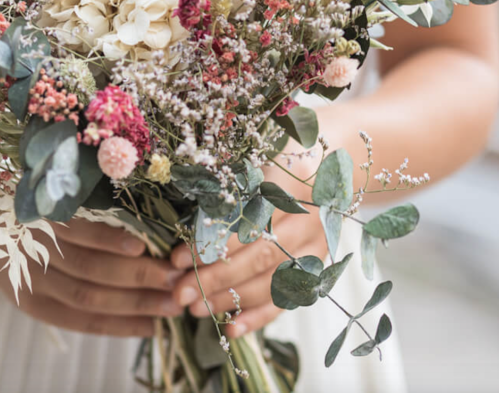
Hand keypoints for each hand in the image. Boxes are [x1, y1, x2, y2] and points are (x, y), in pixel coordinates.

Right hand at [0, 219, 184, 336]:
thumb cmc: (41, 209)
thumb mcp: (57, 194)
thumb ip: (93, 202)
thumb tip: (150, 213)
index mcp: (42, 215)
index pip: (80, 232)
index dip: (111, 241)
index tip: (146, 247)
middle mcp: (35, 250)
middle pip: (89, 268)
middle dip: (137, 276)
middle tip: (175, 279)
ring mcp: (33, 283)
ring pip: (87, 298)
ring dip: (134, 304)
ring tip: (170, 306)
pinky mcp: (34, 307)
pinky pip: (79, 322)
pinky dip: (116, 327)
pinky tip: (148, 326)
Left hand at [169, 166, 326, 338]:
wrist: (322, 174)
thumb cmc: (272, 168)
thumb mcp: (249, 168)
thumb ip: (223, 193)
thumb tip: (180, 224)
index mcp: (284, 187)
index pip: (242, 222)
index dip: (209, 243)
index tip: (176, 259)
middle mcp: (304, 219)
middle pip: (256, 255)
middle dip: (214, 278)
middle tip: (180, 292)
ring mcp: (314, 247)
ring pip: (270, 281)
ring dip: (230, 300)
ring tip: (195, 309)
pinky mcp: (317, 270)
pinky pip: (287, 300)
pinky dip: (258, 317)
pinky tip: (231, 329)